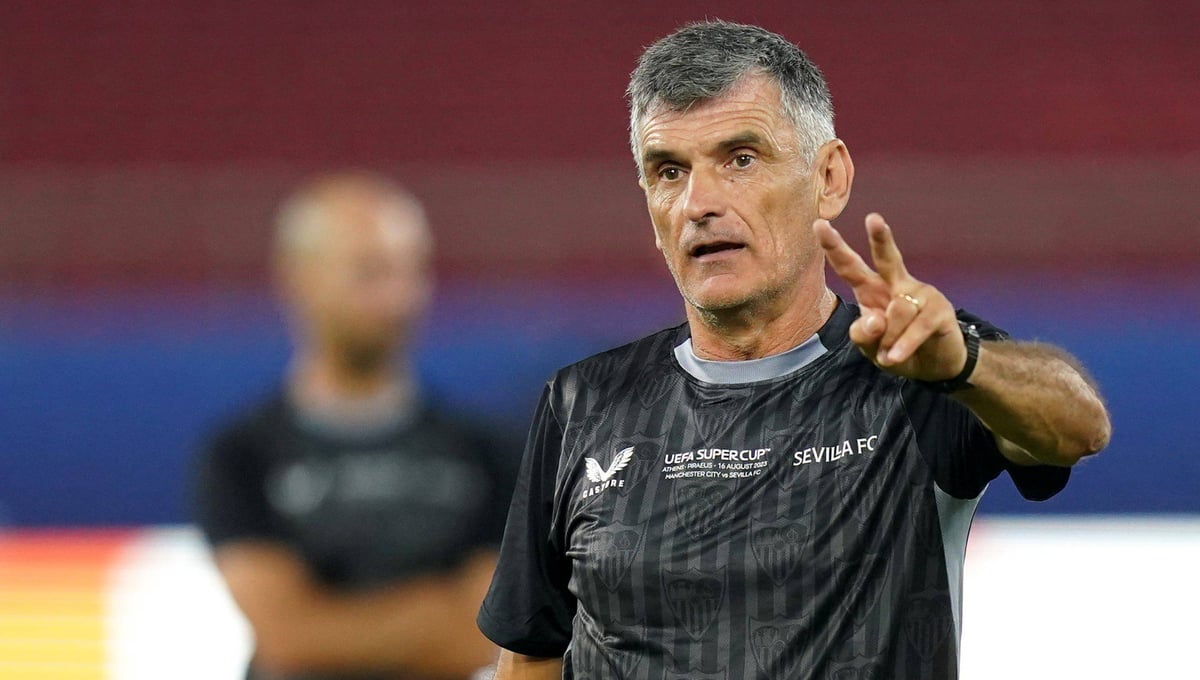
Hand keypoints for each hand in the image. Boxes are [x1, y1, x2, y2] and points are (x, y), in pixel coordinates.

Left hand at [813, 213, 965, 381]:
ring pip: (897, 310)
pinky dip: (903, 345)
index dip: (834, 248)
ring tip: (888, 356)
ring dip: (888, 340)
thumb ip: (863, 335)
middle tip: (873, 218)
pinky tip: (894, 357)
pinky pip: (916, 325)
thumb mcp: (870, 348)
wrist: (934, 366)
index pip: (849, 267)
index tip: (819, 225)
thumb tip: (874, 319)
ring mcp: (920, 294)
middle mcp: (895, 284)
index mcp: (871, 290)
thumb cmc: (896, 350)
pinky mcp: (939, 309)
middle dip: (880, 237)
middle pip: (886, 258)